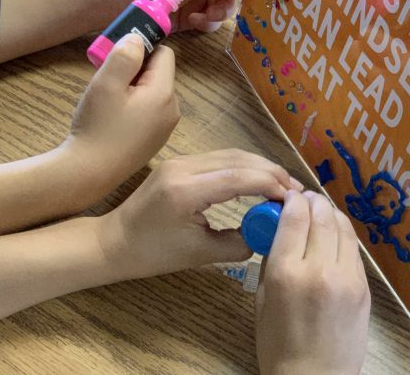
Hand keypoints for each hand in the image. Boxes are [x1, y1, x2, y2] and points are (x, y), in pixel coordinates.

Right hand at [62, 33, 179, 202]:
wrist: (90, 173)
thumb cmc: (97, 127)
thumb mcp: (107, 83)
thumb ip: (125, 55)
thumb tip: (138, 39)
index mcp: (165, 93)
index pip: (164, 54)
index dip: (141, 49)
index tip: (117, 58)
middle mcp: (172, 110)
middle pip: (159, 74)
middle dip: (136, 71)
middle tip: (108, 81)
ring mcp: (165, 128)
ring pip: (153, 93)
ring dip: (133, 90)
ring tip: (109, 103)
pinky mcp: (154, 141)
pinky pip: (149, 112)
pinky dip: (134, 108)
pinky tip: (113, 120)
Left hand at [99, 150, 304, 277]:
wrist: (113, 241)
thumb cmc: (151, 254)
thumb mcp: (198, 254)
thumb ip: (238, 243)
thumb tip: (266, 232)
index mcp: (186, 191)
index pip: (240, 177)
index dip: (271, 184)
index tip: (294, 200)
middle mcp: (184, 167)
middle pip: (239, 159)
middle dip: (271, 172)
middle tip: (297, 191)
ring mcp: (180, 161)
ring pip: (231, 155)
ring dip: (259, 167)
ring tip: (283, 186)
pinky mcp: (179, 163)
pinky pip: (219, 159)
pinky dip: (243, 168)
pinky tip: (257, 181)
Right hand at [256, 191, 369, 374]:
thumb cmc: (277, 343)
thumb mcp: (262, 298)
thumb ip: (272, 261)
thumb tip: (280, 231)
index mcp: (287, 273)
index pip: (294, 218)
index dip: (291, 199)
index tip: (288, 195)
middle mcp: (319, 269)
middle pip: (321, 217)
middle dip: (312, 201)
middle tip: (304, 198)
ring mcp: (347, 278)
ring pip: (343, 228)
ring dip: (330, 213)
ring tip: (320, 210)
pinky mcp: (364, 288)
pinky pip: (353, 249)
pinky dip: (343, 235)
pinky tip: (334, 235)